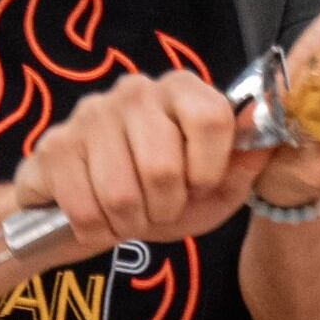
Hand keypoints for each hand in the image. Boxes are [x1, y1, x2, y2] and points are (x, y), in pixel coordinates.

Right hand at [13, 70, 272, 254]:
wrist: (87, 210)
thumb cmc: (158, 197)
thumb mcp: (211, 192)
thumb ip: (241, 166)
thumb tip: (266, 130)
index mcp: (180, 90)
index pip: (212, 118)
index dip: (208, 168)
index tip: (198, 185)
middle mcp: (134, 90)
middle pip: (164, 167)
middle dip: (164, 207)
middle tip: (157, 208)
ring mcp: (89, 114)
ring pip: (122, 194)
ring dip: (129, 223)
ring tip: (127, 214)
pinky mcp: (53, 145)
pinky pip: (84, 207)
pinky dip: (96, 229)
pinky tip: (96, 215)